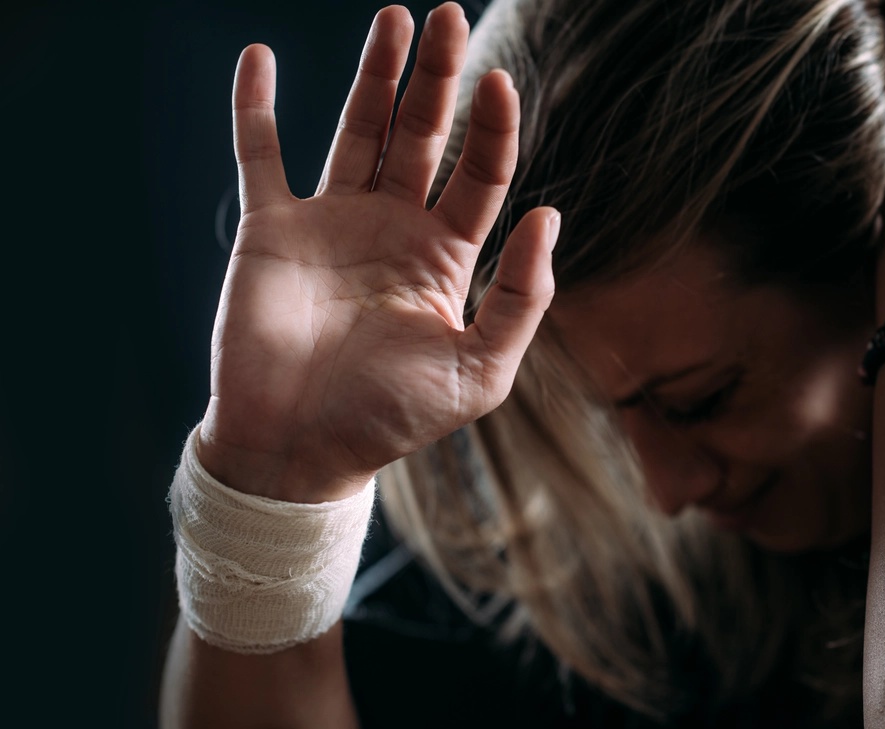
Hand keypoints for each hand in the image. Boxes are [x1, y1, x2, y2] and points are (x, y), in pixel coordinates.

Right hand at [198, 4, 557, 501]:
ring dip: (374, 75)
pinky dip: (256, 109)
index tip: (500, 81)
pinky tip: (259, 57)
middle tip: (450, 16)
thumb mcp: (480, 373)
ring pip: (357, 130)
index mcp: (446, 258)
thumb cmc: (391, 420)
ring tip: (396, 18)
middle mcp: (393, 229)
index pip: (481, 176)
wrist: (299, 450)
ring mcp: (332, 223)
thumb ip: (522, 301)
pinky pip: (261, 157)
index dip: (494, 127)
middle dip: (438, 78)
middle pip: (424, 136)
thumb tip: (550, 217)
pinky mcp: (272, 230)